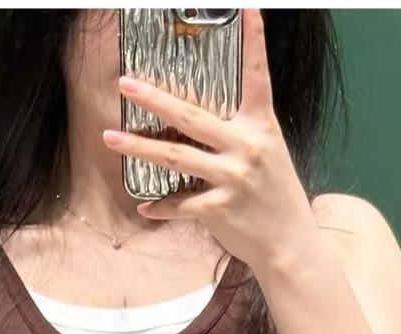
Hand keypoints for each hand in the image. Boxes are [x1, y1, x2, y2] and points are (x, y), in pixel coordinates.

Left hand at [102, 7, 314, 275]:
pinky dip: (162, 208)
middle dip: (155, 98)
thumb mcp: (269, 153)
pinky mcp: (220, 210)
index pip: (257, 77)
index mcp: (261, 127)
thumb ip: (240, 133)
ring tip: (110, 137)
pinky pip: (181, 204)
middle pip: (192, 117)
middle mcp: (246, 147)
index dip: (253, 41)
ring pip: (176, 157)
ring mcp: (232, 179)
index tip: (248, 7)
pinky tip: (144, 207)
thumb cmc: (276, 195)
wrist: (291, 243)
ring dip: (139, 148)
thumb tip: (201, 120)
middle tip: (127, 83)